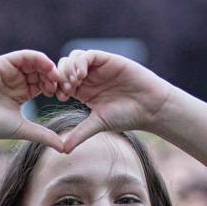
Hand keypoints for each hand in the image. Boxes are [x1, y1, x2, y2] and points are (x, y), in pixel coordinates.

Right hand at [0, 50, 65, 151]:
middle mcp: (15, 80)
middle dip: (55, 78)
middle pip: (42, 73)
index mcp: (21, 94)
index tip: (65, 96)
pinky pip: (25, 55)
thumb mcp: (23, 129)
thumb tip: (63, 148)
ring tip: (57, 77)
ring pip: (36, 63)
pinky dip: (38, 59)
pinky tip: (47, 67)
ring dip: (49, 68)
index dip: (56, 88)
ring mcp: (9, 70)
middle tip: (65, 86)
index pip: (44, 85)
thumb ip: (44, 135)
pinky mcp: (3, 63)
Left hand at [54, 49, 175, 152]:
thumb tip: (63, 151)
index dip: (57, 87)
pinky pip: (89, 55)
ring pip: (74, 57)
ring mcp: (99, 68)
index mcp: (84, 91)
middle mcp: (90, 78)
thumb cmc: (127, 116)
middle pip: (64, 67)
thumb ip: (80, 134)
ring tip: (75, 83)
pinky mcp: (109, 60)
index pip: (61, 82)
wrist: (149, 107)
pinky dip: (81, 62)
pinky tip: (82, 75)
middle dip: (61, 77)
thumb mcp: (98, 124)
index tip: (62, 98)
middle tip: (67, 90)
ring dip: (69, 69)